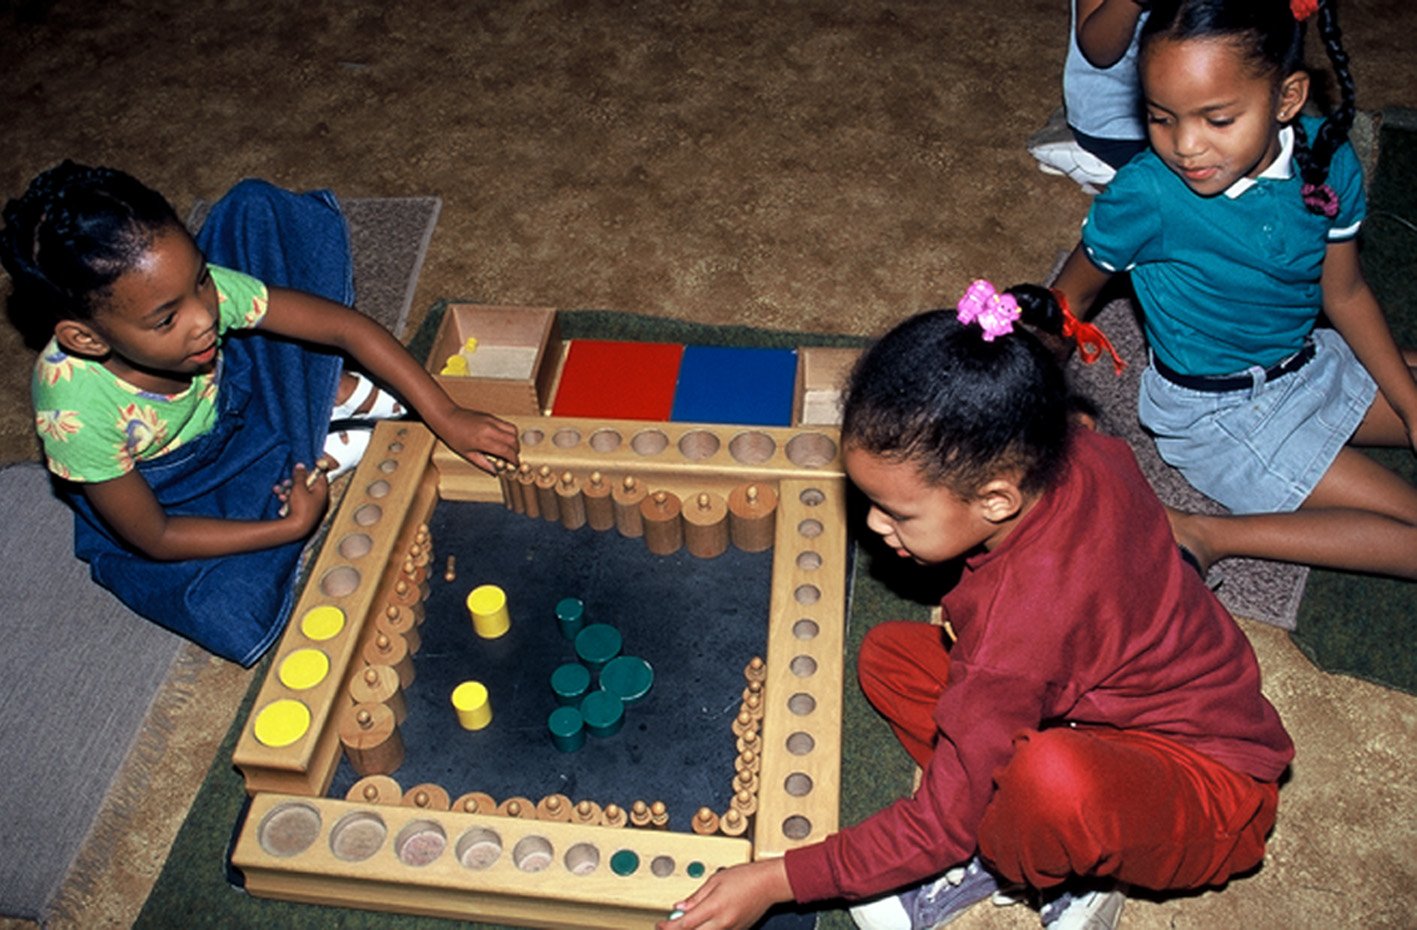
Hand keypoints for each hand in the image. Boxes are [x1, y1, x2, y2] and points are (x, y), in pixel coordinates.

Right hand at [275, 463, 329, 532]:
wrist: (296, 529)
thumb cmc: (301, 508)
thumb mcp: (299, 488)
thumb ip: (299, 476)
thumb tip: (301, 466)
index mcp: (322, 492)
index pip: (320, 477)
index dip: (310, 471)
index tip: (301, 469)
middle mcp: (319, 499)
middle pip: (307, 485)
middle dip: (294, 482)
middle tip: (286, 482)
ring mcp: (311, 507)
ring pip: (299, 494)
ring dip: (288, 490)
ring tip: (278, 490)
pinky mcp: (303, 513)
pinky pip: (297, 502)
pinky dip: (289, 499)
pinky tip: (281, 498)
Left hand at [433, 407, 520, 473]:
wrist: (447, 417)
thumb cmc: (453, 435)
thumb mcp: (466, 454)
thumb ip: (483, 464)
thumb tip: (495, 472)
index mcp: (482, 440)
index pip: (506, 451)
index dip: (513, 460)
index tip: (514, 465)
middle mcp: (489, 429)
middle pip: (513, 440)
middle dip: (516, 451)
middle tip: (511, 458)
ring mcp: (491, 421)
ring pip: (513, 430)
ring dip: (514, 441)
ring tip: (508, 448)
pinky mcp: (491, 416)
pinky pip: (507, 425)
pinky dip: (509, 433)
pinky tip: (502, 440)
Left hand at [655, 859, 792, 929]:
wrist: (769, 884)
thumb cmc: (746, 877)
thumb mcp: (716, 880)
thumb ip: (696, 896)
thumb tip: (680, 906)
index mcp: (715, 907)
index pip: (685, 924)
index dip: (669, 927)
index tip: (661, 925)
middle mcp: (722, 923)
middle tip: (672, 924)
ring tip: (689, 919)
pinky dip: (707, 929)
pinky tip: (705, 922)